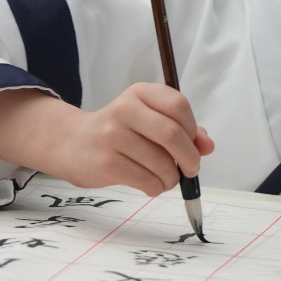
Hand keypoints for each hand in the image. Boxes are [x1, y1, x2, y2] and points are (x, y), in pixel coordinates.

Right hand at [52, 83, 214, 196]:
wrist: (72, 143)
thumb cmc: (120, 131)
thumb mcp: (149, 119)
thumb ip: (182, 129)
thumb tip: (208, 146)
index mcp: (140, 93)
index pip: (178, 105)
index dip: (192, 129)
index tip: (194, 144)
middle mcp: (125, 109)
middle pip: (172, 134)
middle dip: (190, 158)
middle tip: (191, 169)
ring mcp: (113, 135)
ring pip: (161, 163)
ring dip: (172, 178)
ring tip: (167, 179)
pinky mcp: (106, 162)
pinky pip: (147, 180)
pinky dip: (157, 187)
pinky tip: (152, 185)